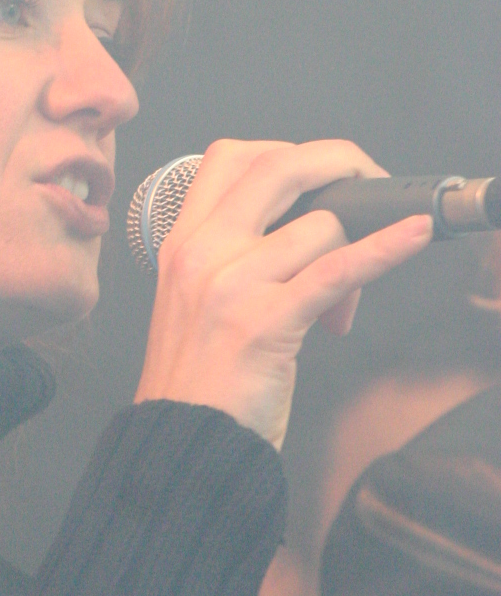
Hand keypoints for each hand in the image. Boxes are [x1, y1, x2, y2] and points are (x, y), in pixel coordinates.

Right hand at [133, 139, 432, 448]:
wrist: (183, 442)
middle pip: (279, 166)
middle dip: (338, 163)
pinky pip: (341, 269)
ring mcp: (230, 283)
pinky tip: (413, 236)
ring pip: (320, 224)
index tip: (321, 170)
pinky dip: (387, 248)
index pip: (230, 157)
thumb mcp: (199, 299)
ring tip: (345, 304)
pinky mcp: (265, 321)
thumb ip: (240, 255)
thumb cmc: (198, 379)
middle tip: (368, 180)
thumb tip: (318, 228)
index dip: (286, 152)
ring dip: (352, 251)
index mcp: (181, 242)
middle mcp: (201, 252)